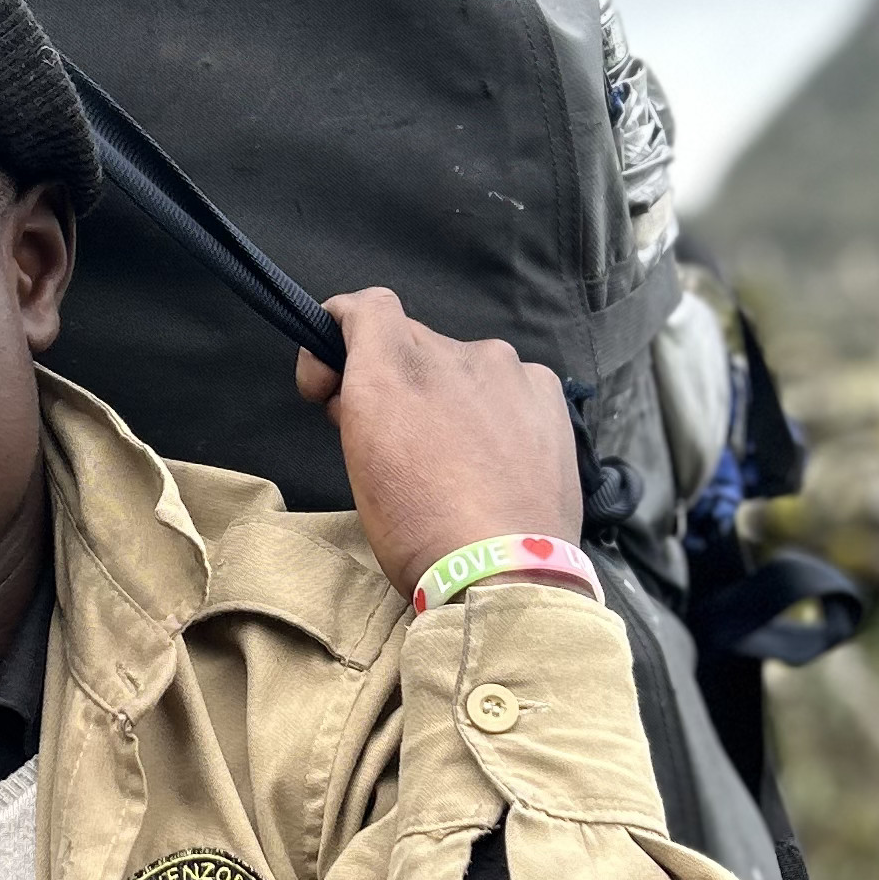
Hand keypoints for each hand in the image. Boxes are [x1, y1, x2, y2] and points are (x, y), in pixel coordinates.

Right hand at [297, 289, 583, 601]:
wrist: (503, 572)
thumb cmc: (417, 531)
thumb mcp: (359, 467)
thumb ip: (355, 407)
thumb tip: (352, 391)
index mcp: (391, 368)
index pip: (364, 307)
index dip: (338, 334)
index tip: (332, 382)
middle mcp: (450, 350)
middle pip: (414, 344)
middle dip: (398, 382)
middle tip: (399, 442)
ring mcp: (506, 368)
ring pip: (464, 367)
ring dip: (452, 396)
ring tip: (462, 460)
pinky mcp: (546, 391)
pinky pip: (511, 385)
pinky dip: (498, 409)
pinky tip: (501, 459)